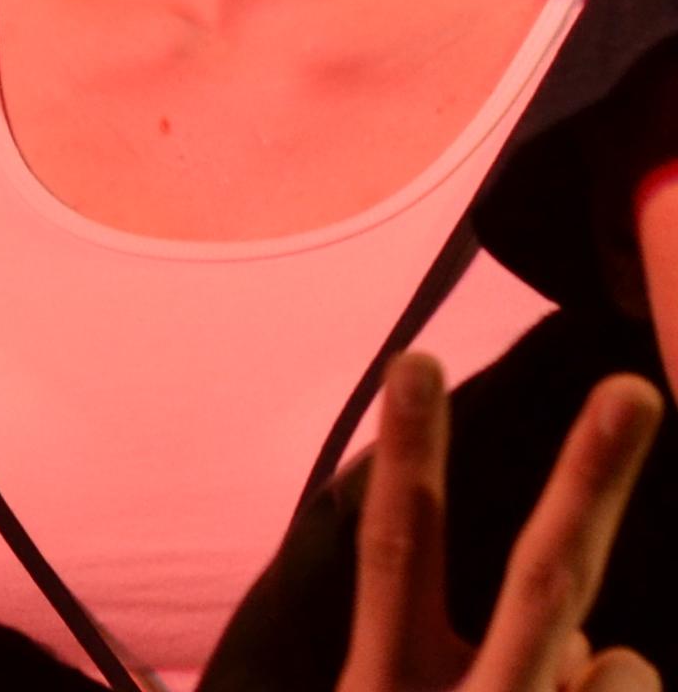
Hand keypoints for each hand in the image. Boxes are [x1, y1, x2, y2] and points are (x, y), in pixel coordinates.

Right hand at [342, 352, 664, 691]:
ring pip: (620, 664)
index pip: (397, 548)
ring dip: (600, 679)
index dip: (408, 456)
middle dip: (590, 483)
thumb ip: (504, 666)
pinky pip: (629, 680)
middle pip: (543, 581)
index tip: (417, 359)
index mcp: (383, 682)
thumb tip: (588, 645)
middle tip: (634, 391)